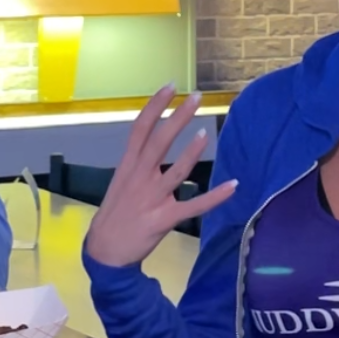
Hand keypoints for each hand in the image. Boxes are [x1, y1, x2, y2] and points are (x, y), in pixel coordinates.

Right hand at [84, 84, 237, 268]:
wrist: (106, 251)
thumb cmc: (115, 213)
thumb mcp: (120, 182)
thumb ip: (138, 163)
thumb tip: (154, 145)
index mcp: (128, 166)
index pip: (141, 128)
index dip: (155, 106)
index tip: (171, 86)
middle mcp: (140, 178)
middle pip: (160, 142)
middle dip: (178, 118)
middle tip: (196, 98)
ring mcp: (152, 198)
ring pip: (176, 172)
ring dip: (192, 153)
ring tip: (206, 133)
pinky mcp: (165, 219)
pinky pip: (194, 206)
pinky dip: (215, 197)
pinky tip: (232, 186)